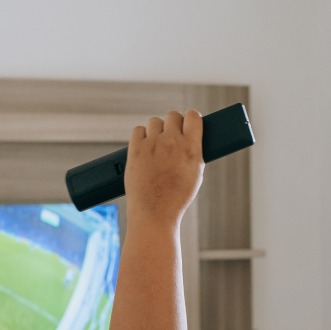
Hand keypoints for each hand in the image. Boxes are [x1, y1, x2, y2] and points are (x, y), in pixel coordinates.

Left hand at [124, 111, 203, 227]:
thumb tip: (190, 138)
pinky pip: (138, 130)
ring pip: (155, 121)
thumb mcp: (195, 174)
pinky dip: (141, 137)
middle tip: (172, 138)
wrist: (155, 213)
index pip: (193, 116)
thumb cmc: (176, 198)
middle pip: (173, 116)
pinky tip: (145, 148)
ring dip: (157, 130)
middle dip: (173, 124)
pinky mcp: (135, 149)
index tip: (188, 124)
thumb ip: (193, 152)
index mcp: (191, 148)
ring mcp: (152, 144)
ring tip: (157, 147)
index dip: (190, 119)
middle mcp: (172, 142)